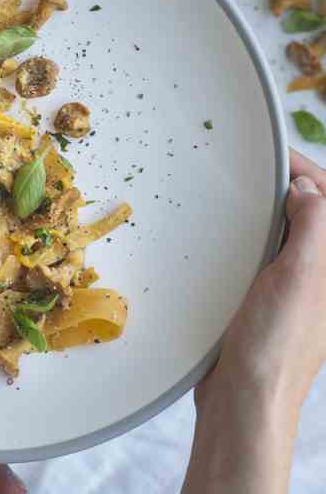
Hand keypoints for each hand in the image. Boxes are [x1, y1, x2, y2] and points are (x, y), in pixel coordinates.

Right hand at [183, 149, 325, 493]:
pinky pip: (271, 252)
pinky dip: (258, 234)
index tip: (282, 156)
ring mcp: (300, 288)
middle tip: (262, 166)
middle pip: (317, 217)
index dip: (314, 175)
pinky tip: (236, 229)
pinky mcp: (273, 297)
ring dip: (275, 210)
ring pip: (293, 233)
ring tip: (248, 190)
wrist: (243, 396)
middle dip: (297, 186)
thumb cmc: (275, 343)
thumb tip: (308, 190)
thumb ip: (312, 227)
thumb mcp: (300, 276)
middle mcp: (323, 278)